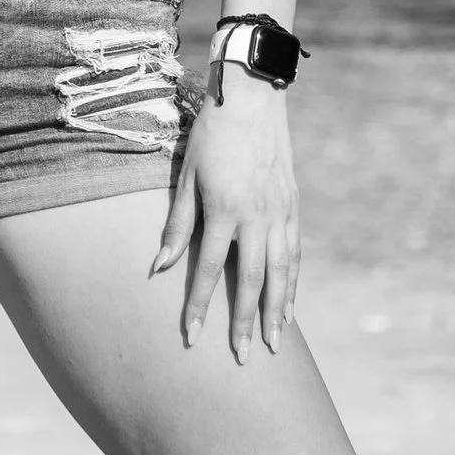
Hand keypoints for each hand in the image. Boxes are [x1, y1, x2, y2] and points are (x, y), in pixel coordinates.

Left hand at [150, 70, 298, 362]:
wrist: (253, 96)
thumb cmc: (210, 134)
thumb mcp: (185, 175)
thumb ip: (176, 225)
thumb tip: (158, 268)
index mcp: (225, 209)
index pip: (211, 271)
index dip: (199, 307)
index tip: (191, 338)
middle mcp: (257, 216)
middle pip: (253, 281)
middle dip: (245, 322)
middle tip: (242, 358)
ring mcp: (280, 212)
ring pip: (282, 272)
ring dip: (277, 310)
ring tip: (273, 342)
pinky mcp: (293, 205)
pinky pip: (295, 253)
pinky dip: (293, 283)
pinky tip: (288, 303)